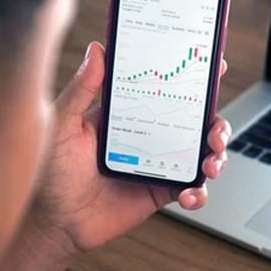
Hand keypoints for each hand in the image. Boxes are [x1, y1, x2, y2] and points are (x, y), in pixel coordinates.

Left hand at [27, 40, 230, 255]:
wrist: (56, 221)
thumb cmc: (53, 171)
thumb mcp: (63, 123)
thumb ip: (81, 88)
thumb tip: (97, 50)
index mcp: (130, 112)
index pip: (167, 87)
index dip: (193, 76)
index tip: (211, 66)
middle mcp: (150, 134)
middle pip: (197, 120)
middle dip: (216, 122)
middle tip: (215, 131)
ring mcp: (159, 163)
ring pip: (202, 152)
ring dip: (217, 155)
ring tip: (210, 164)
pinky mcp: (162, 191)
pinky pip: (192, 189)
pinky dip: (199, 193)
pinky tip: (189, 195)